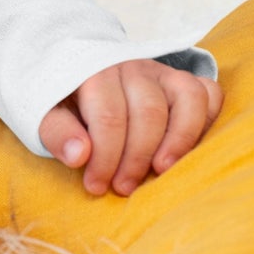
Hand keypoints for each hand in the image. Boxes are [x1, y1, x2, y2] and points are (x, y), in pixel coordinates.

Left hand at [38, 60, 223, 196]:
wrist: (74, 68)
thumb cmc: (62, 99)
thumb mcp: (45, 113)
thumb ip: (57, 132)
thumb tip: (79, 156)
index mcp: (93, 70)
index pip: (108, 115)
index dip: (105, 157)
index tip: (96, 185)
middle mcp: (130, 66)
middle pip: (148, 112)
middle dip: (137, 157)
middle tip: (124, 187)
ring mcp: (160, 71)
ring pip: (186, 98)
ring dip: (179, 141)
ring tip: (161, 171)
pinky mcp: (180, 80)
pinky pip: (208, 92)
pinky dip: (207, 119)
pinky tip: (190, 149)